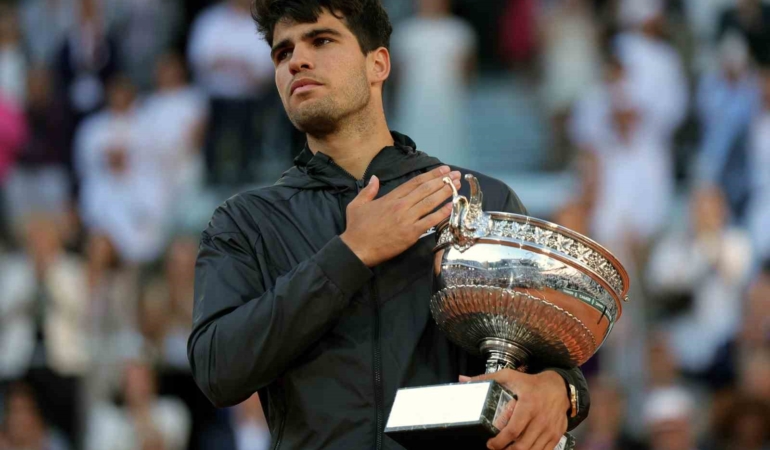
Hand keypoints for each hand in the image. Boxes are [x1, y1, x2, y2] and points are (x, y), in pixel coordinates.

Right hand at [341, 166, 460, 266]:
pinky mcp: (411, 233)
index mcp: (390, 197)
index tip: (443, 169)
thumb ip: (368, 190)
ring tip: (457, 186)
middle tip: (456, 175)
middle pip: (426, 190)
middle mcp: (401, 205)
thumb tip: (374, 178)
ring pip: (430, 202)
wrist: (357, 248)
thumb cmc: (357, 228)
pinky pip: (430, 221)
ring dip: (446, 193)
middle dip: (443, 181)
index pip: (415, 182)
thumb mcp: (357, 204)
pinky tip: (452, 206)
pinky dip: (442, 213)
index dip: (431, 175)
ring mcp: (407, 219)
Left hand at [459, 370, 568, 449]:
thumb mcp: (509, 376)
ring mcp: (550, 429)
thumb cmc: (531, 383)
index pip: (513, 430)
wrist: (560, 387)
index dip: (500, 441)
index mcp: (528, 405)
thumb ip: (486, 379)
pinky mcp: (557, 435)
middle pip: (523, 446)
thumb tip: (463, 379)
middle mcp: (541, 419)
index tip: (489, 444)